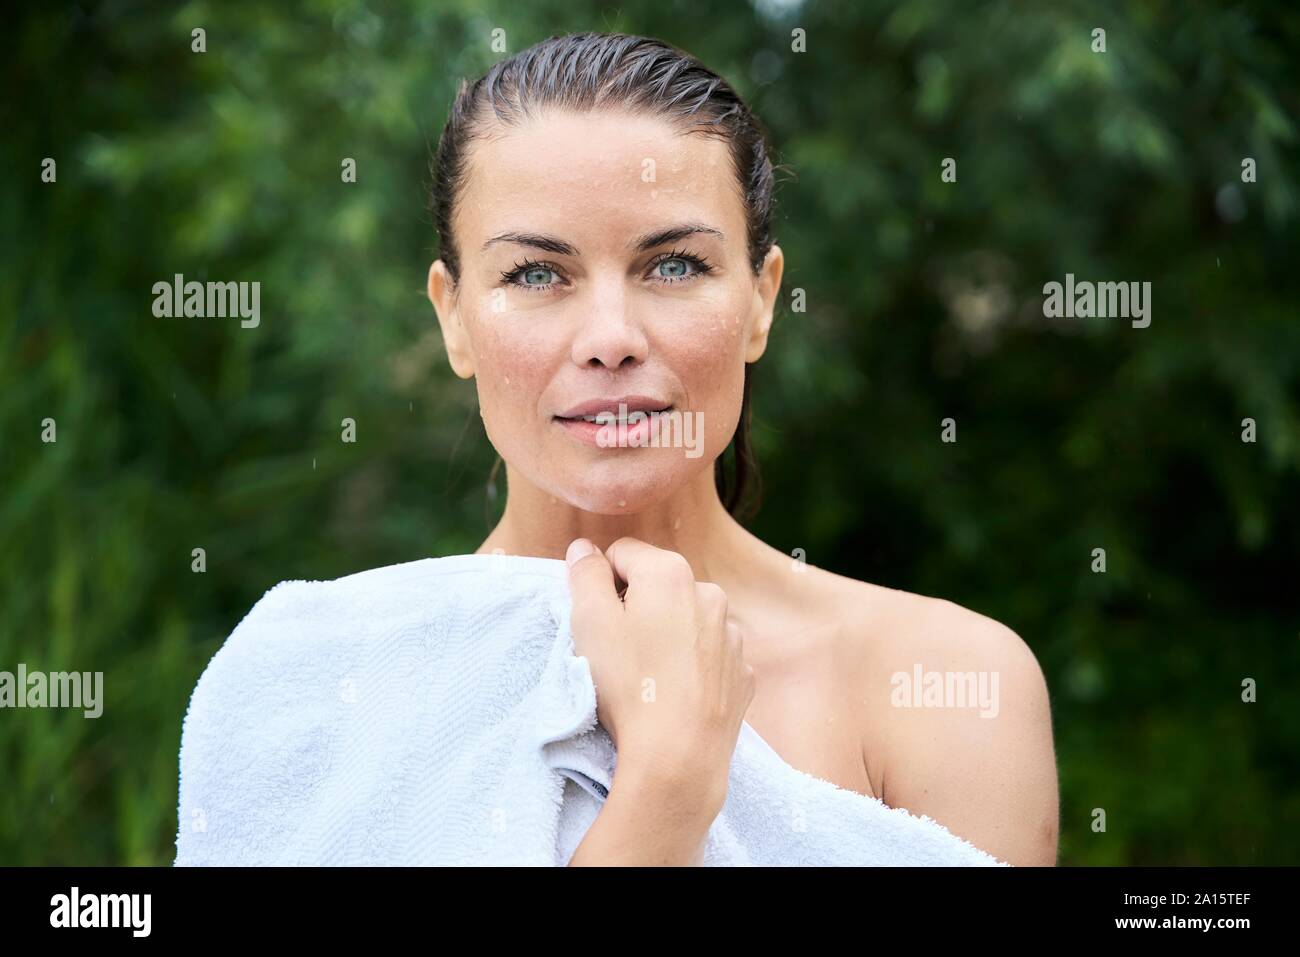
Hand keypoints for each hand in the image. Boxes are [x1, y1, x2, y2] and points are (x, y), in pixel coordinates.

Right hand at [565, 536, 755, 813]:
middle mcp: (710, 593)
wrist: (680, 755)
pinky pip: (709, 656)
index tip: (595, 620)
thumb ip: (585, 575)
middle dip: (636, 607)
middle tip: (618, 651)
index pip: (622, 553)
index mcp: (670, 573)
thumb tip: (585, 550)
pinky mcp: (742, 672)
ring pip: (687, 620)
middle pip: (658, 585)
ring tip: (648, 676)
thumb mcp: (589, 622)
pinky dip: (692, 666)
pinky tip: (675, 693)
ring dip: (667, 635)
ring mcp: (732, 634)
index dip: (600, 583)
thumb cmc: (629, 685)